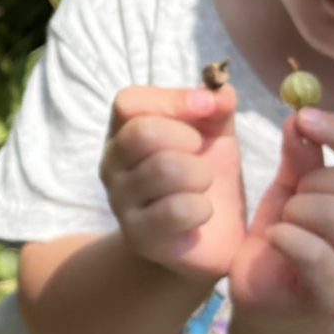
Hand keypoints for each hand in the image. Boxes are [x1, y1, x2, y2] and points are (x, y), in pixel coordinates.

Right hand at [101, 83, 243, 282]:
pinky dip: (202, 208)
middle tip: (201, 153)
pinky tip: (202, 214)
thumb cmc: (202, 179)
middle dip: (186, 138)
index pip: (128, 102)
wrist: (207, 240)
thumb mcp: (213, 135)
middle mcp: (113, 166)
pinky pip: (177, 210)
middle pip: (141, 133)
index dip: (172, 100)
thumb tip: (221, 92)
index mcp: (124, 134)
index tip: (207, 108)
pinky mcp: (141, 238)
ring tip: (204, 185)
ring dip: (200, 174)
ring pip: (163, 169)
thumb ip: (215, 107)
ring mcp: (122, 204)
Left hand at [229, 110, 333, 321]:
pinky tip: (276, 241)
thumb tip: (299, 116)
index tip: (302, 117)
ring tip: (286, 224)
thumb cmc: (288, 239)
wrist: (267, 299)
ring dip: (298, 211)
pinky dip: (286, 237)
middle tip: (292, 200)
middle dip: (313, 182)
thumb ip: (301, 156)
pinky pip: (314, 251)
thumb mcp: (292, 189)